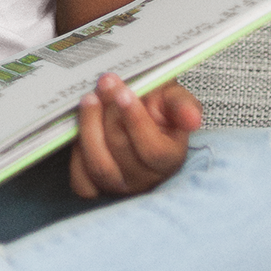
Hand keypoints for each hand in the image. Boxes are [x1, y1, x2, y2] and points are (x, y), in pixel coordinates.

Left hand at [68, 77, 202, 198]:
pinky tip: (80, 125)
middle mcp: (146, 179)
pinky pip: (81, 180)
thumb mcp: (174, 99)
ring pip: (100, 166)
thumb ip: (183, 106)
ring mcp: (120, 186)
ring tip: (89, 99)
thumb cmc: (156, 107)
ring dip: (91, 128)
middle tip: (104, 83)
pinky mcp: (95, 188)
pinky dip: (77, 153)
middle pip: (122, 151)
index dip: (136, 121)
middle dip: (110, 113)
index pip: (153, 150)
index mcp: (170, 159)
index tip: (124, 92)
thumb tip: (193, 120)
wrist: (135, 111)